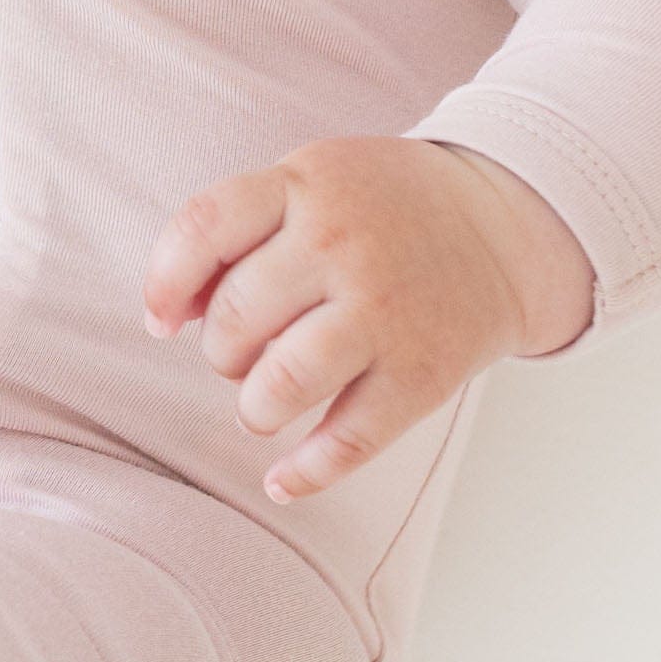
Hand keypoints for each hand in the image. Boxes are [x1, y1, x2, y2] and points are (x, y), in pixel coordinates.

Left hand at [140, 136, 596, 502]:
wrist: (498, 227)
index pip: (205, 228)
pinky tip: (283, 478)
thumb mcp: (309, 183)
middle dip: (220, 351)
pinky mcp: (422, 373)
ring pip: (280, 382)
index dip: (165, 282)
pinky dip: (305, 472)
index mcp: (306, 186)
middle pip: (236, 317)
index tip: (162, 320)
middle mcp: (343, 244)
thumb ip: (237, 230)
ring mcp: (385, 311)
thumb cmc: (378, 209)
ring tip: (263, 403)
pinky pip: (348, 440)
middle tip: (240, 354)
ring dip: (254, 407)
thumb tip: (169, 314)